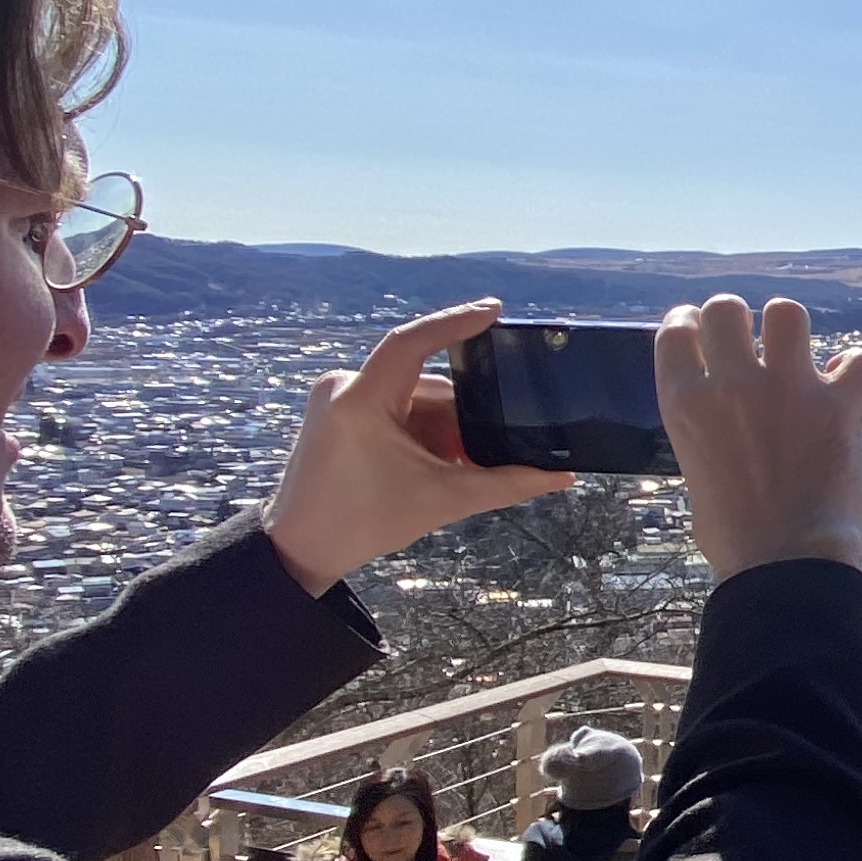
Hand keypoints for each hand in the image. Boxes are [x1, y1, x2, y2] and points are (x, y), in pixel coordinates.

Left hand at [262, 301, 570, 593]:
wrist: (300, 549)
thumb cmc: (360, 524)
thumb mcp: (441, 500)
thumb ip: (505, 484)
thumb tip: (560, 477)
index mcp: (361, 401)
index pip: (413, 341)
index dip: (456, 322)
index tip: (494, 311)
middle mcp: (343, 388)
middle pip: (423, 383)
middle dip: (458, 418)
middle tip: (482, 452)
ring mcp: (335, 398)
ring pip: (410, 398)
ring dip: (438, 429)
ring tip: (451, 469)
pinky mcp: (335, 412)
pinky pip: (391, 407)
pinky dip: (417, 431)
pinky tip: (429, 464)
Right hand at [658, 295, 861, 581]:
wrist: (785, 568)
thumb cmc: (735, 537)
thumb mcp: (697, 473)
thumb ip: (706, 430)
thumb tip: (724, 419)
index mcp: (685, 404)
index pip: (676, 331)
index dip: (690, 322)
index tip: (700, 326)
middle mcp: (731, 385)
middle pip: (726, 307)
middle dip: (738, 317)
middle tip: (750, 341)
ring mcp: (785, 390)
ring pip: (786, 313)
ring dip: (791, 330)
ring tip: (797, 356)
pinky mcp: (836, 406)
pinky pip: (858, 360)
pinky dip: (856, 371)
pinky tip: (848, 388)